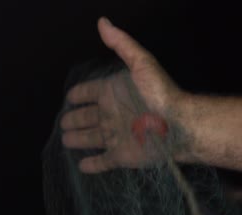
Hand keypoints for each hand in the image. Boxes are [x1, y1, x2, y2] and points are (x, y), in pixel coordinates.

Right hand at [61, 17, 187, 173]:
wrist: (178, 125)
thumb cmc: (160, 94)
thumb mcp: (141, 63)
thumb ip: (122, 44)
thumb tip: (102, 22)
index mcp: (113, 93)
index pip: (90, 93)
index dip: (79, 95)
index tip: (71, 97)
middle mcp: (111, 114)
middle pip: (87, 117)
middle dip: (74, 119)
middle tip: (63, 123)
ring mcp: (115, 136)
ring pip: (91, 139)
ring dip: (78, 140)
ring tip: (66, 140)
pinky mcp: (121, 156)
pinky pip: (103, 161)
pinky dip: (93, 165)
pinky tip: (82, 166)